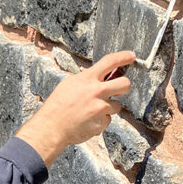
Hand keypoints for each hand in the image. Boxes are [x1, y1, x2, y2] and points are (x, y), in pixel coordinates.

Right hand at [15, 51, 134, 167]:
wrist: (51, 127)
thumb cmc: (57, 106)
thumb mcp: (69, 84)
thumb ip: (87, 80)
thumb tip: (100, 77)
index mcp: (87, 78)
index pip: (110, 61)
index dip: (123, 57)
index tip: (131, 56)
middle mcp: (96, 91)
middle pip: (125, 84)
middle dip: (125, 85)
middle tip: (119, 89)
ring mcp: (100, 108)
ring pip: (116, 105)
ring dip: (107, 108)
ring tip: (90, 111)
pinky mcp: (101, 122)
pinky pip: (107, 120)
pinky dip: (100, 121)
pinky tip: (87, 121)